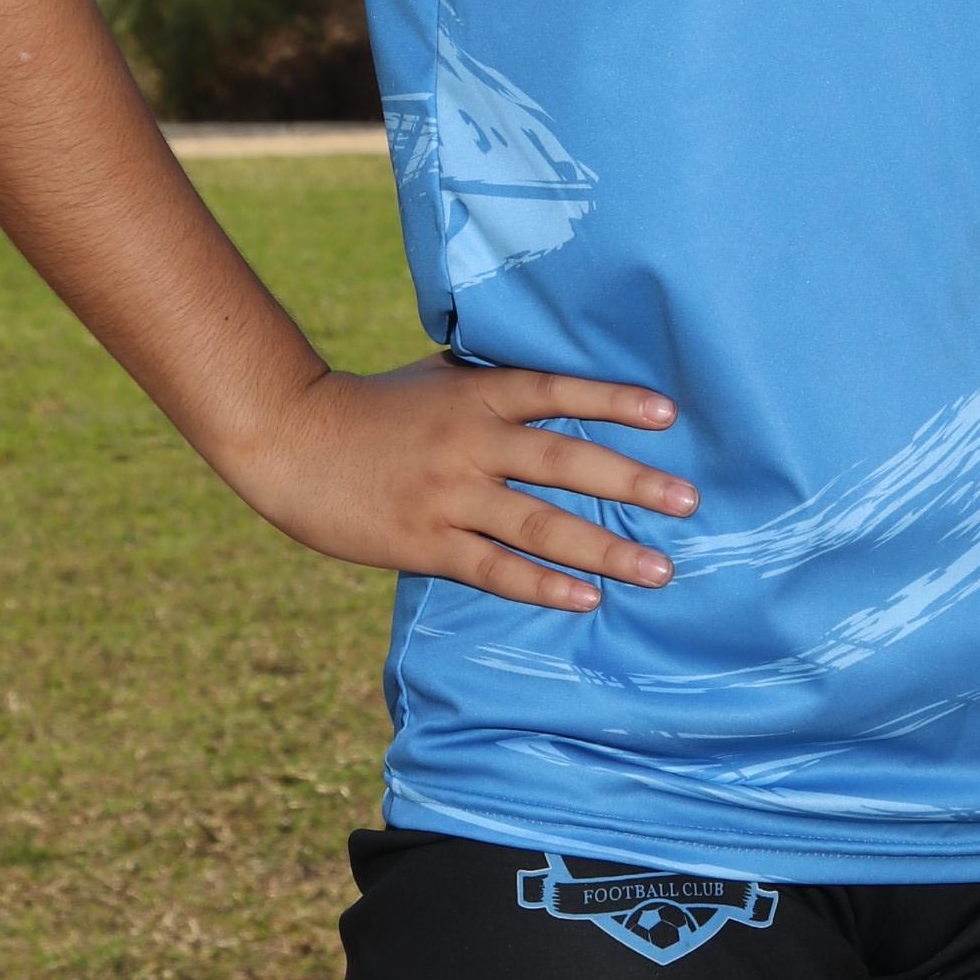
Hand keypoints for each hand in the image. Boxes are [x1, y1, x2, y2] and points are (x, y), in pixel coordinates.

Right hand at [228, 359, 694, 610]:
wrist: (290, 438)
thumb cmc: (372, 408)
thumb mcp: (437, 379)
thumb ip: (493, 386)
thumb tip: (559, 384)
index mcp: (476, 394)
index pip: (557, 392)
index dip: (614, 401)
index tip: (670, 415)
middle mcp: (470, 441)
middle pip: (564, 461)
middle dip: (632, 482)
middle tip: (690, 501)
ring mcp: (448, 495)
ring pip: (540, 524)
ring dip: (604, 548)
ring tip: (659, 568)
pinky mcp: (424, 542)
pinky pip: (494, 569)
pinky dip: (543, 585)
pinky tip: (586, 600)